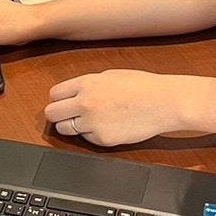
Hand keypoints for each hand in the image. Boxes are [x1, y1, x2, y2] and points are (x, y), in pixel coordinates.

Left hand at [44, 69, 189, 147]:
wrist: (164, 103)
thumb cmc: (142, 86)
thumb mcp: (109, 76)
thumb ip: (87, 85)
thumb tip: (71, 94)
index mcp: (86, 83)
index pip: (54, 94)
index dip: (59, 99)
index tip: (63, 102)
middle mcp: (85, 103)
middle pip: (51, 113)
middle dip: (58, 114)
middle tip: (68, 115)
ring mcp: (93, 123)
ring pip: (64, 130)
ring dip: (72, 126)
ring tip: (89, 121)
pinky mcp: (102, 140)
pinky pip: (86, 139)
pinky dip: (92, 135)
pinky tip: (107, 126)